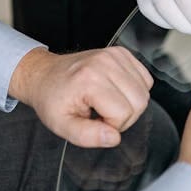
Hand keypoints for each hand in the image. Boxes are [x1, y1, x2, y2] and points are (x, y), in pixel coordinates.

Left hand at [9, 47, 152, 147]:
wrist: (45, 75)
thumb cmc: (52, 99)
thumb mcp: (61, 125)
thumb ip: (87, 136)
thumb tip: (114, 137)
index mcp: (90, 79)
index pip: (123, 113)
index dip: (111, 125)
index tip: (94, 121)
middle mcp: (105, 63)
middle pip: (140, 102)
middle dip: (124, 117)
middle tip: (102, 115)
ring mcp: (115, 55)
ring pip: (145, 91)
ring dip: (130, 104)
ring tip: (107, 103)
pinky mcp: (122, 53)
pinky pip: (145, 79)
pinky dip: (135, 90)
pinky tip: (115, 92)